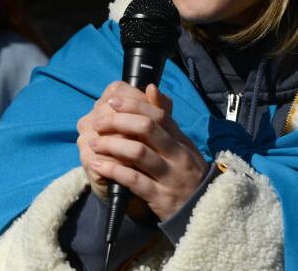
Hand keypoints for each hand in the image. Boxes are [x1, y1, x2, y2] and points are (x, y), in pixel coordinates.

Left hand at [76, 82, 207, 220]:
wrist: (203, 210)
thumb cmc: (185, 172)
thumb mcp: (180, 144)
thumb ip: (164, 120)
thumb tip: (151, 88)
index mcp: (180, 140)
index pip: (158, 114)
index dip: (133, 105)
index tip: (112, 101)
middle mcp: (177, 155)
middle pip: (147, 128)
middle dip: (118, 121)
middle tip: (98, 122)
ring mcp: (169, 176)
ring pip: (138, 152)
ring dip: (112, 145)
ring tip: (94, 143)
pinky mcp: (160, 197)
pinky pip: (134, 180)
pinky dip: (113, 170)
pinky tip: (98, 165)